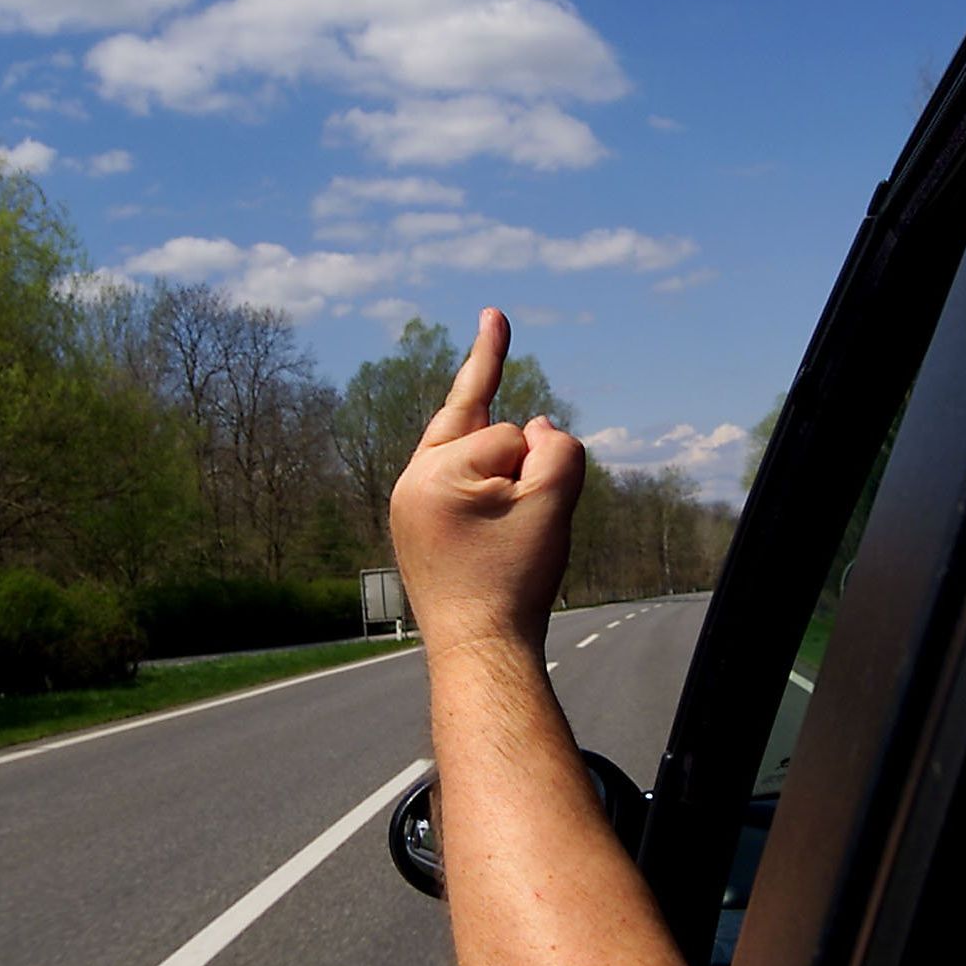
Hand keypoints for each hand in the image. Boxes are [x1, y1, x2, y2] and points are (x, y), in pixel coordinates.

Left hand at [390, 308, 585, 655]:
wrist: (480, 652)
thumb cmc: (514, 582)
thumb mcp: (552, 508)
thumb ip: (558, 450)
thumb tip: (537, 426)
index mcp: (434, 474)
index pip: (509, 436)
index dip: (538, 468)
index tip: (526, 449)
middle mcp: (410, 482)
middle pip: (480, 429)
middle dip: (496, 403)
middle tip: (492, 312)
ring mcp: (407, 506)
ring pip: (463, 448)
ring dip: (483, 428)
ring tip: (486, 341)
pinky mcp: (415, 527)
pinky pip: (448, 474)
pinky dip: (470, 460)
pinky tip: (469, 424)